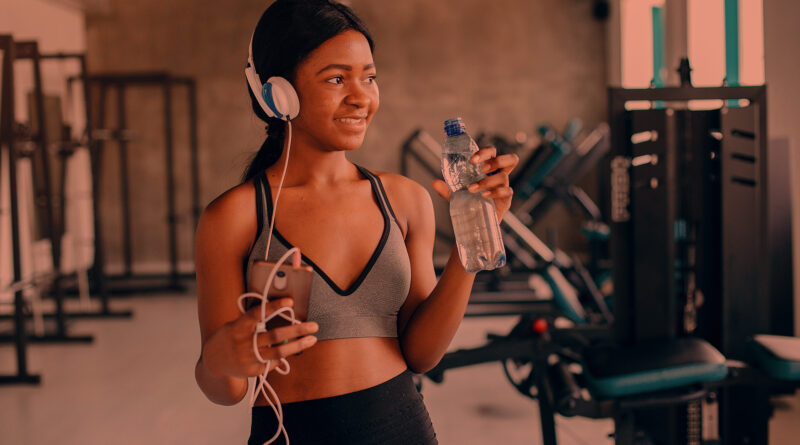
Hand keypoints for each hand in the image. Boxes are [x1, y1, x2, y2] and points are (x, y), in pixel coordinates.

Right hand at [201, 298, 318, 377]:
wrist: (213, 362)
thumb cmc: (230, 337)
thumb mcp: (236, 325)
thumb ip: (254, 322)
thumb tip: (281, 315)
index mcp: (238, 327)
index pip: (257, 314)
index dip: (274, 306)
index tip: (290, 301)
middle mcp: (244, 343)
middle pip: (275, 336)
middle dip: (297, 330)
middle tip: (314, 325)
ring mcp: (248, 359)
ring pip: (278, 352)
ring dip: (298, 345)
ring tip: (312, 339)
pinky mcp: (253, 371)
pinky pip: (273, 362)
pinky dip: (281, 356)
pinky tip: (286, 351)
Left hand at [432, 146, 518, 219]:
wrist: (474, 224)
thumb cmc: (468, 203)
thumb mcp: (455, 195)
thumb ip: (446, 189)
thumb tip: (434, 183)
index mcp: (488, 168)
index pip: (492, 153)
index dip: (485, 152)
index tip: (472, 160)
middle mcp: (498, 175)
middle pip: (511, 159)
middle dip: (496, 161)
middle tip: (481, 169)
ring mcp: (504, 187)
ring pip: (504, 176)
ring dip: (487, 181)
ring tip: (472, 189)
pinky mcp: (506, 200)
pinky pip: (506, 191)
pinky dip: (494, 192)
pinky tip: (483, 196)